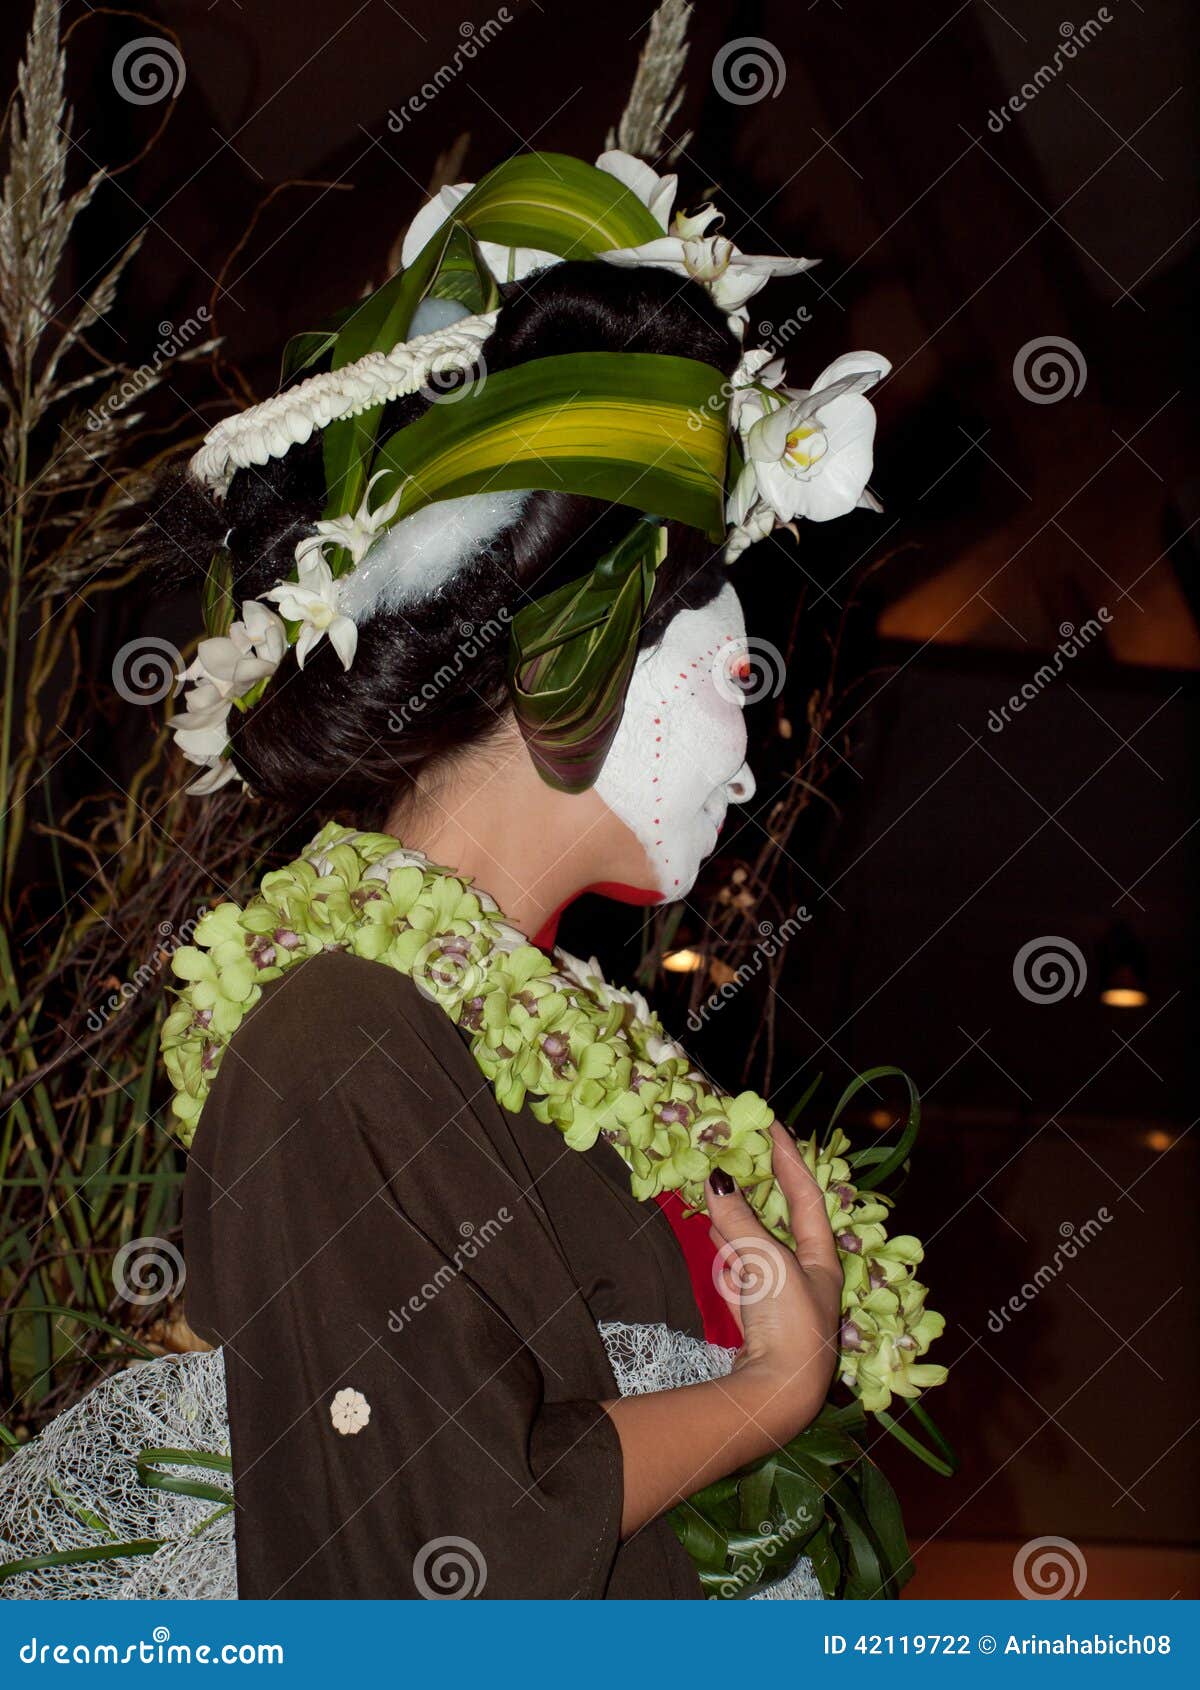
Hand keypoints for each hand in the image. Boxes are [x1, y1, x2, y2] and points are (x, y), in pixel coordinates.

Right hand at [705, 1123, 842, 1438]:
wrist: (777, 1397)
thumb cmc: (786, 1322)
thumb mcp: (765, 1262)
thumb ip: (738, 1221)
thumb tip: (715, 1178)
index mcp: (823, 1261)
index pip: (806, 1195)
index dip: (790, 1157)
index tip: (771, 1124)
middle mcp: (808, 1281)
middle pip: (782, 1225)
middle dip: (759, 1195)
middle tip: (737, 1161)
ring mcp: (783, 1306)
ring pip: (759, 1255)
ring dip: (739, 1232)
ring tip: (717, 1204)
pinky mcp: (760, 1330)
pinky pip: (744, 1288)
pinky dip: (733, 1273)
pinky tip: (723, 1270)